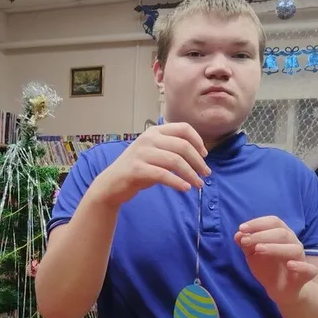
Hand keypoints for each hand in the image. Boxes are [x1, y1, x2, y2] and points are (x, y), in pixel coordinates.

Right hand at [90, 122, 210, 206]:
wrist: (112, 183)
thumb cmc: (138, 169)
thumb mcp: (155, 154)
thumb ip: (172, 150)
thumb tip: (199, 157)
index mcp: (154, 131)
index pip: (183, 129)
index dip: (198, 141)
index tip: (205, 155)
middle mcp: (148, 138)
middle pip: (182, 146)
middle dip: (198, 161)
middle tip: (206, 174)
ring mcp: (141, 153)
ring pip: (175, 161)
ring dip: (191, 174)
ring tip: (198, 185)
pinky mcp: (136, 169)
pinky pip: (163, 175)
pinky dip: (177, 182)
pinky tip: (185, 188)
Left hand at [234, 216, 317, 303]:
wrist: (281, 289)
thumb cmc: (268, 267)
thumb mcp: (252, 255)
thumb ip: (246, 244)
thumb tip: (238, 234)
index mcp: (282, 234)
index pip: (273, 222)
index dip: (258, 223)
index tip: (241, 228)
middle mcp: (293, 243)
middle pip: (282, 233)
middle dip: (262, 235)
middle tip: (245, 241)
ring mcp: (301, 258)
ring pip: (294, 248)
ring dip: (275, 247)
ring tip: (258, 249)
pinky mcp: (307, 274)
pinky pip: (309, 269)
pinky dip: (300, 266)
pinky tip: (289, 265)